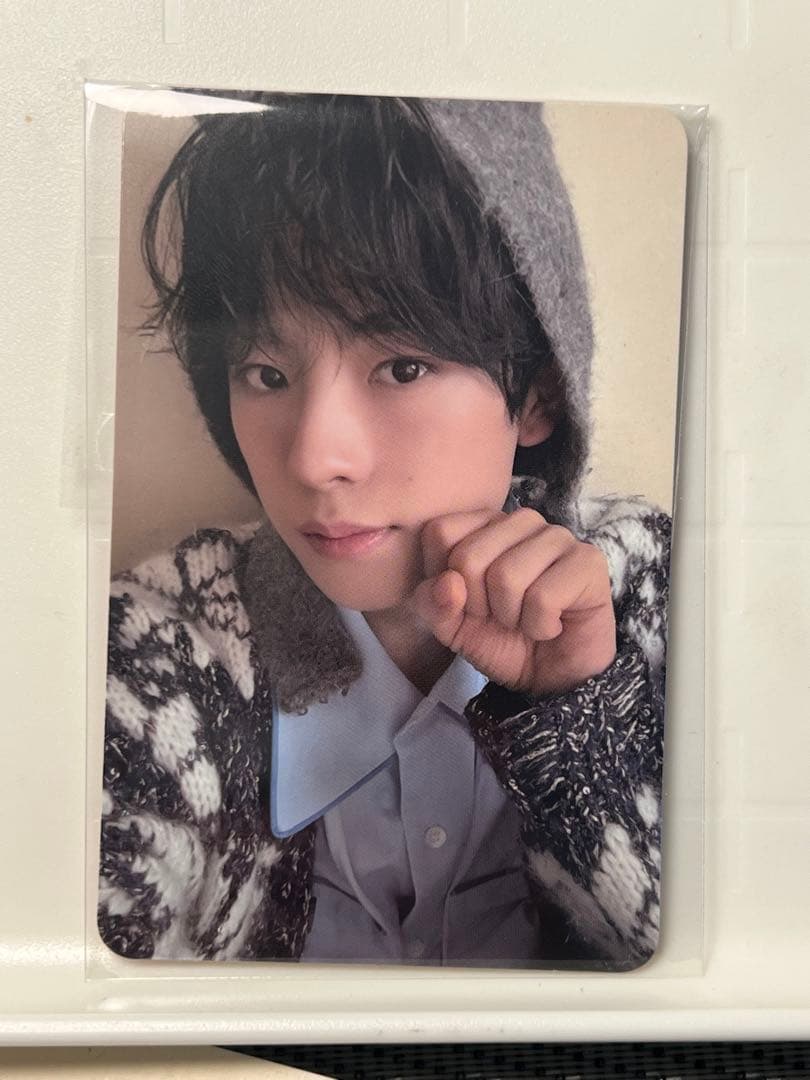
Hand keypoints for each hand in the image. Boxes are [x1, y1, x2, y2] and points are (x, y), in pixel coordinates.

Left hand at [405, 507, 615, 695]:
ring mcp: (557, 537)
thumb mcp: (452, 626)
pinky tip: (553, 625)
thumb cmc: (503, 641)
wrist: (551, 678)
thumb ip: (433, 602)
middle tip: (503, 617)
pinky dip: (540, 626)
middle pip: (469, 556)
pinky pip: (542, 598)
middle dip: (479, 605)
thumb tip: (449, 582)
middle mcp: (521, 521)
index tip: (469, 602)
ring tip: (528, 619)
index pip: (440, 533)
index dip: (445, 582)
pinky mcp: (588, 561)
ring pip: (506, 576)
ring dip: (511, 617)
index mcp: (484, 524)